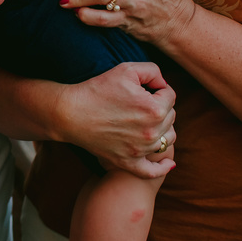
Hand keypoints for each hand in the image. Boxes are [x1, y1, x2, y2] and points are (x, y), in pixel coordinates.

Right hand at [59, 62, 176, 178]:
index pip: (170, 95)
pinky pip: (153, 171)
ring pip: (167, 139)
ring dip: (163, 129)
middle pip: (171, 117)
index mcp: (155, 109)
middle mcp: (152, 132)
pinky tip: (168, 163)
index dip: (158, 87)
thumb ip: (153, 71)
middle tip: (139, 101)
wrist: (70, 113)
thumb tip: (163, 84)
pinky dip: (163, 167)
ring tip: (147, 121)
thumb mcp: (127, 69)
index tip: (142, 87)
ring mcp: (140, 150)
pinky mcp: (128, 162)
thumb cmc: (97, 89)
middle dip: (160, 106)